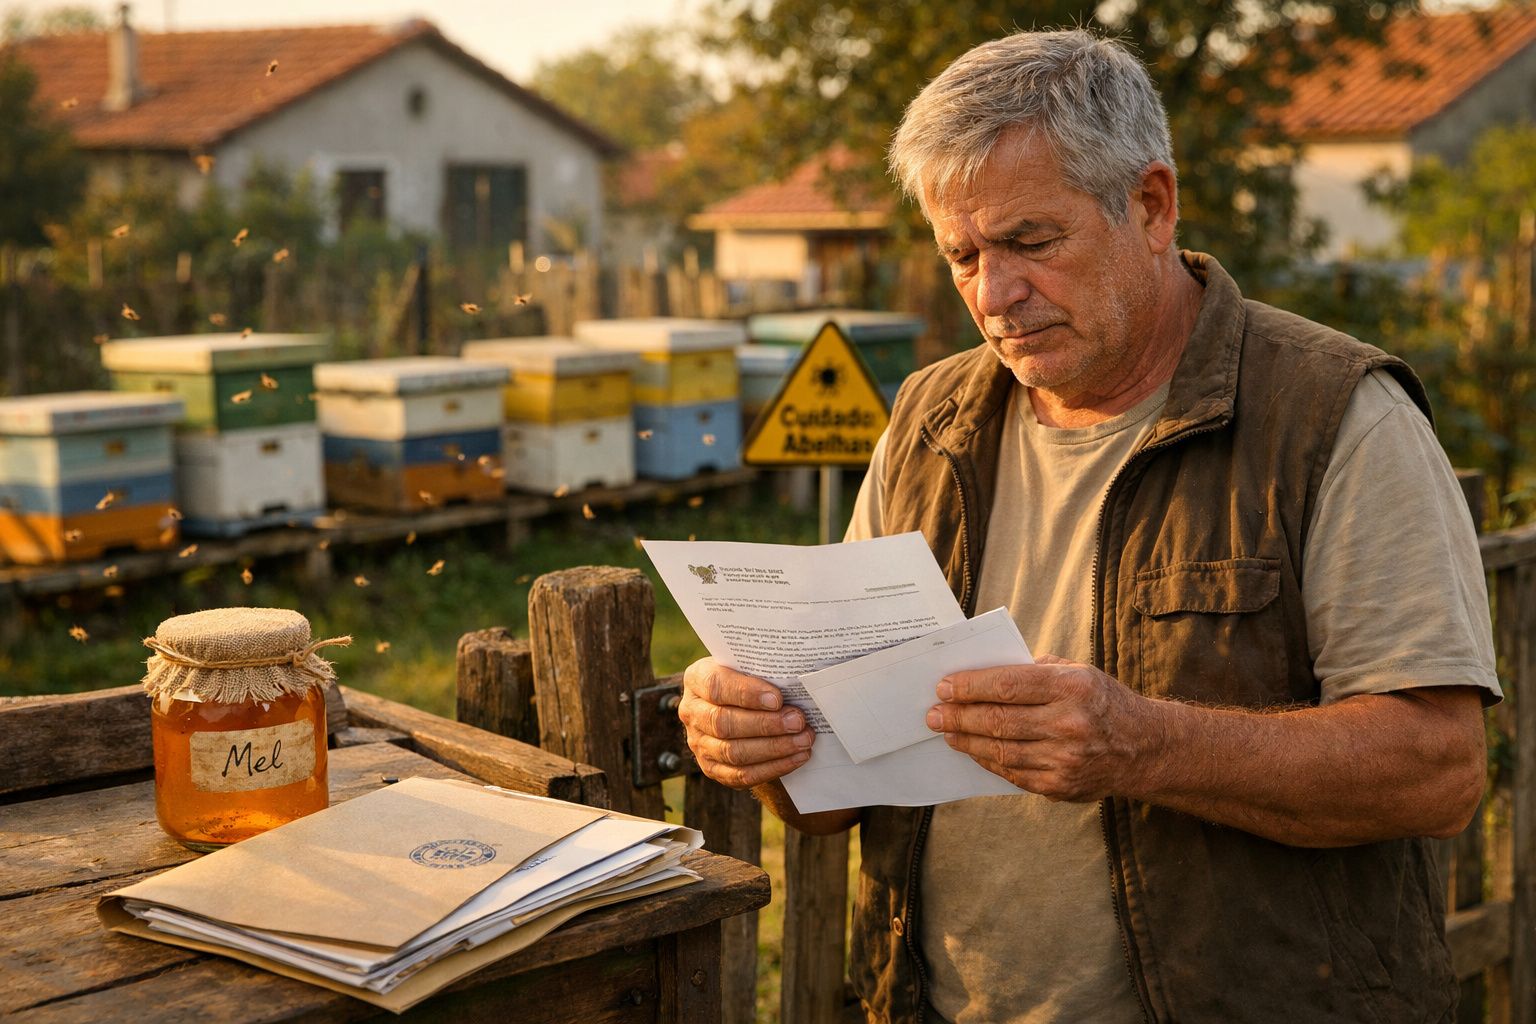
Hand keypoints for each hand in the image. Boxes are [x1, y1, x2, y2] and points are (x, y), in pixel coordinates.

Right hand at [678, 657, 814, 789]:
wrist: (736, 703)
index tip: (778, 698)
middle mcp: (691, 712)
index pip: (716, 686)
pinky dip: (773, 768)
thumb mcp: (747, 666)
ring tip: (803, 740)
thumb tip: (796, 684)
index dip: (746, 693)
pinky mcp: (713, 768)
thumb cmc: (748, 679)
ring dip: (774, 748)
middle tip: (798, 721)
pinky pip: (741, 775)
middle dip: (766, 724)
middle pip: (724, 723)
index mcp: (696, 679)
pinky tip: (797, 757)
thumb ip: (762, 671)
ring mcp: (699, 743)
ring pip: (733, 752)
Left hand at [925, 655, 1155, 801]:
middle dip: (958, 716)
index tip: (943, 686)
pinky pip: (1013, 773)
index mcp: (1073, 687)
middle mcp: (1070, 724)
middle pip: (998, 721)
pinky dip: (988, 761)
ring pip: (1001, 750)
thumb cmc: (1101, 701)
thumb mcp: (1077, 672)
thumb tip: (981, 674)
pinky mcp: (1061, 786)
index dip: (969, 687)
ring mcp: (1066, 760)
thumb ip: (1033, 671)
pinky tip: (973, 750)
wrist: (1143, 748)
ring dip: (966, 741)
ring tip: (946, 731)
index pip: (1007, 685)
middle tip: (933, 713)